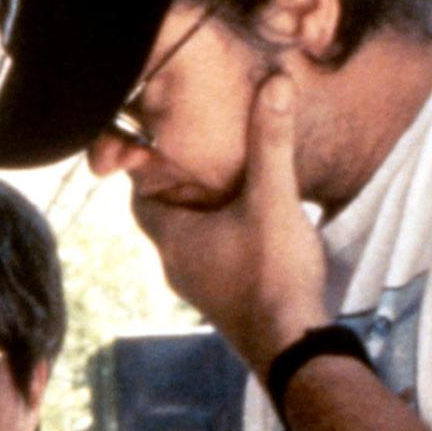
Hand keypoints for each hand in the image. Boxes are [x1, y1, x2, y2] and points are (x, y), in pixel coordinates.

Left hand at [132, 72, 330, 370]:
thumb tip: (273, 83)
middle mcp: (176, 265)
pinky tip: (252, 225)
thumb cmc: (273, 274)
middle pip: (164, 215)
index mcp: (173, 238)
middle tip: (204, 154)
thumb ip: (271, 142)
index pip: (140, 195)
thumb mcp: (274, 199)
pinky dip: (222, 237)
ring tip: (231, 184)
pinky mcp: (223, 301)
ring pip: (189, 239)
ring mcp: (199, 288)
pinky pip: (212, 259)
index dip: (149, 167)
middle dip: (182, 185)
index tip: (168, 140)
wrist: (292, 347)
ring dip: (205, 214)